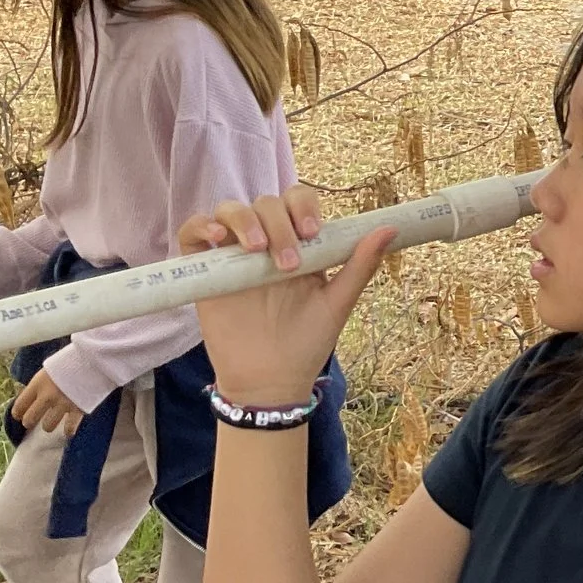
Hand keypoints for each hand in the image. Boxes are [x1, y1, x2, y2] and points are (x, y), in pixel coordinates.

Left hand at [10, 366, 83, 434]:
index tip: (20, 414)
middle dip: (30, 421)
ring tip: (53, 420)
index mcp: (38, 384)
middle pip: (30, 419)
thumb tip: (29, 400)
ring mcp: (63, 404)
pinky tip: (68, 430)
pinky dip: (68, 431)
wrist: (95, 359)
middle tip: (34, 420)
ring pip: (47, 427)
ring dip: (49, 425)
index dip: (18, 412)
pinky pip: (69, 428)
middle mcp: (47, 396)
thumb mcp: (49, 370)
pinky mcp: (78, 409)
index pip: (19, 406)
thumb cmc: (71, 362)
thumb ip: (39, 385)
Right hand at [178, 187, 394, 406]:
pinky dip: (200, 226)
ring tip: (257, 249)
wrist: (270, 381)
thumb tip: (390, 228)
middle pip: (266, 203)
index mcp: (299, 245)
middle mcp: (266, 243)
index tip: (311, 232)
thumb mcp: (337, 303)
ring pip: (230, 211)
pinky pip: (192, 234)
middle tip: (288, 263)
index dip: (303, 206)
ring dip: (244, 220)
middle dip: (279, 224)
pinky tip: (217, 238)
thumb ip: (361, 265)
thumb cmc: (307, 342)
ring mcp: (233, 255)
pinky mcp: (205, 271)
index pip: (297, 201)